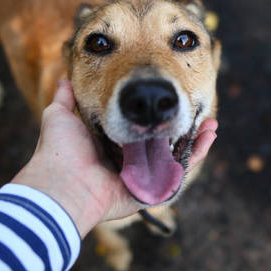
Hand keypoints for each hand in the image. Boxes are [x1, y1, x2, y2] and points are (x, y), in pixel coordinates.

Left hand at [12, 79, 217, 237]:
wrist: (63, 184)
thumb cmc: (60, 151)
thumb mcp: (60, 116)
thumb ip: (66, 99)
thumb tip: (65, 80)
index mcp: (109, 145)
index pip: (139, 128)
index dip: (155, 115)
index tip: (169, 96)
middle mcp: (128, 162)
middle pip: (162, 143)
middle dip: (181, 126)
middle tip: (194, 108)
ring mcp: (142, 177)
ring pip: (175, 157)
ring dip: (195, 139)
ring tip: (210, 121)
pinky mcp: (151, 190)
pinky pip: (179, 173)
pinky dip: (195, 155)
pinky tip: (208, 136)